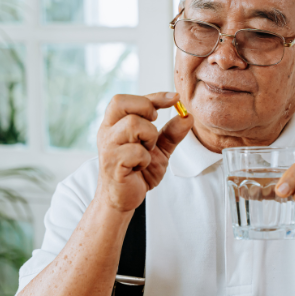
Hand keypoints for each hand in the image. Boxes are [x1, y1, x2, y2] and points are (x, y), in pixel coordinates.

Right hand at [96, 92, 193, 212]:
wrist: (124, 199)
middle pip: (122, 103)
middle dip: (146, 109)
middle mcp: (107, 131)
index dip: (154, 96)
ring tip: (146, 152)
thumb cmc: (137, 172)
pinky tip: (139, 167)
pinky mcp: (112, 163)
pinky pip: (136, 151)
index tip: (175, 98)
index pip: (130, 99)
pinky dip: (145, 159)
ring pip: (133, 124)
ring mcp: (108, 146)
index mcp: (115, 123)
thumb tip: (187, 116)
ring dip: (149, 137)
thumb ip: (172, 133)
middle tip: (154, 126)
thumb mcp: (159, 149)